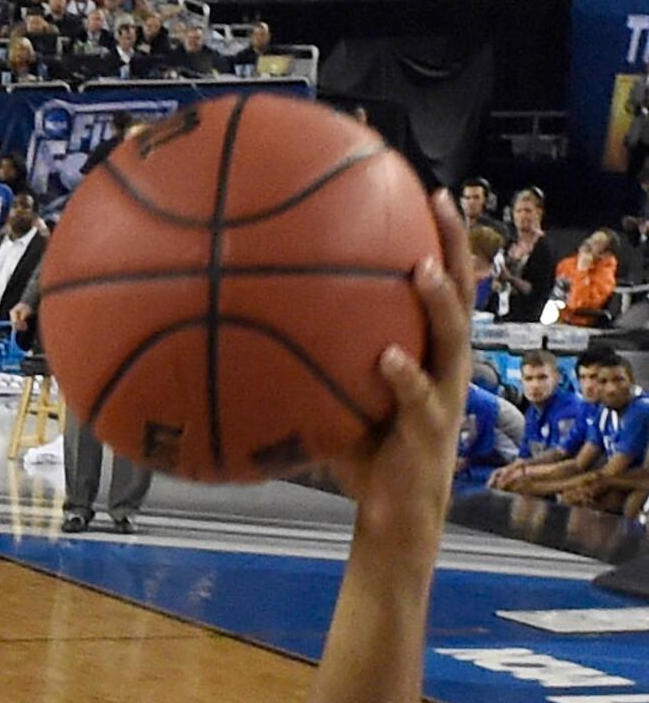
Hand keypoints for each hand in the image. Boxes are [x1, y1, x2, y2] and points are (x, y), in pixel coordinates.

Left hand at [316, 214, 474, 537]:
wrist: (393, 511)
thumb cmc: (361, 450)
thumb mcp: (333, 395)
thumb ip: (309, 362)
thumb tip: (241, 328)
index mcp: (428, 349)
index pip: (439, 282)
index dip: (439, 238)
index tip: (425, 190)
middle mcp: (445, 363)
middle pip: (461, 292)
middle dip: (455, 245)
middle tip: (440, 202)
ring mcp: (443, 394)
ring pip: (452, 338)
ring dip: (439, 303)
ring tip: (421, 270)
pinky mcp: (429, 430)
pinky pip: (418, 398)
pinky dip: (404, 376)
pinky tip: (386, 358)